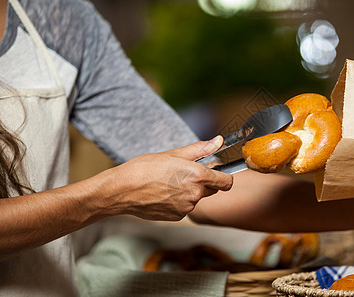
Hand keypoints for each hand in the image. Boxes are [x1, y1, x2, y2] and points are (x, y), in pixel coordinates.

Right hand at [101, 136, 232, 220]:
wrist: (123, 190)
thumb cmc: (146, 168)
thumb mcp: (174, 154)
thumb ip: (200, 149)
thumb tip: (218, 141)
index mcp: (198, 176)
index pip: (226, 182)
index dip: (225, 177)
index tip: (219, 174)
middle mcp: (195, 194)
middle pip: (212, 190)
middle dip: (204, 183)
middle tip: (185, 174)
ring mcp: (186, 207)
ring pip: (197, 198)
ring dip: (190, 192)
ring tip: (170, 183)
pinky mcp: (177, 216)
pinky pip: (185, 207)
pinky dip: (179, 201)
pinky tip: (164, 194)